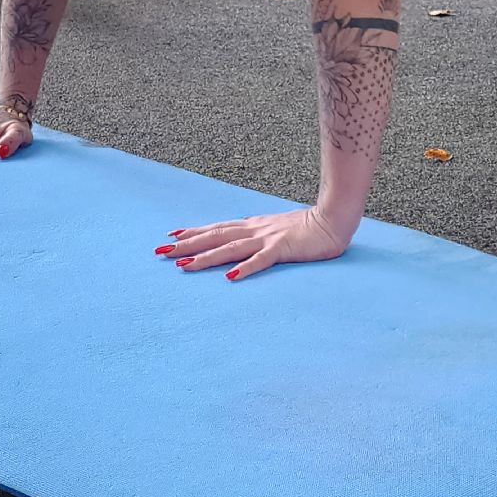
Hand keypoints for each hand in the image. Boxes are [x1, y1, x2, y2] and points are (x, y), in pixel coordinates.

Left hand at [157, 207, 352, 280]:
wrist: (334, 219)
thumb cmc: (309, 227)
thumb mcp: (277, 230)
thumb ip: (260, 235)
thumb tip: (243, 243)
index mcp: (254, 225)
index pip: (217, 228)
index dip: (194, 232)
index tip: (171, 236)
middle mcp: (255, 230)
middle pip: (215, 237)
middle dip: (187, 245)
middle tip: (161, 251)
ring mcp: (268, 239)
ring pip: (230, 248)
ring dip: (206, 257)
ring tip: (184, 265)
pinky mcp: (283, 249)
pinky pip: (261, 260)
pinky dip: (245, 268)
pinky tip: (230, 277)